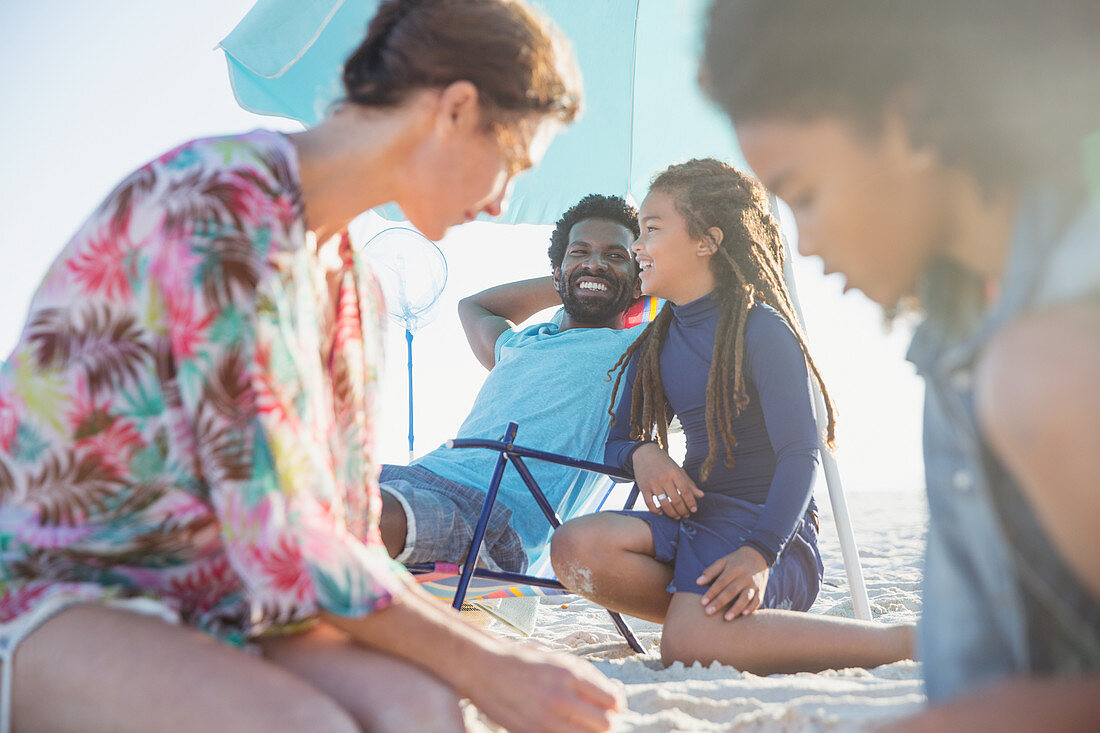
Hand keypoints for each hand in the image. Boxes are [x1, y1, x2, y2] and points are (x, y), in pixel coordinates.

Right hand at [471, 642, 623, 732]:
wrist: (484, 669)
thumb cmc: (522, 661)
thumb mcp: (558, 660)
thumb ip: (586, 678)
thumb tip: (611, 697)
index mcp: (570, 674)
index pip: (612, 700)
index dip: (615, 705)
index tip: (611, 706)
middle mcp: (560, 698)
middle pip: (605, 725)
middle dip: (604, 721)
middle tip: (596, 717)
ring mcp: (546, 720)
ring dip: (587, 731)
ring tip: (579, 723)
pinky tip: (562, 726)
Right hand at [631, 443, 703, 518]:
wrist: (645, 454)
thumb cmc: (665, 463)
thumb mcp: (678, 470)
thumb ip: (689, 483)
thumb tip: (701, 495)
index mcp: (675, 473)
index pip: (686, 491)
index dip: (691, 502)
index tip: (694, 510)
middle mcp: (664, 478)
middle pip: (676, 500)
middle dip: (683, 511)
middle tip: (686, 515)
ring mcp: (653, 483)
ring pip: (664, 504)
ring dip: (671, 513)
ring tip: (676, 516)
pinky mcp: (643, 488)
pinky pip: (649, 504)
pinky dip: (655, 511)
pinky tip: (661, 513)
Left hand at [697, 545, 768, 619]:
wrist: (759, 555)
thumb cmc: (736, 561)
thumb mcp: (724, 561)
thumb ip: (711, 571)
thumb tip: (698, 582)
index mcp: (733, 569)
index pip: (721, 582)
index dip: (711, 592)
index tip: (702, 603)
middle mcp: (744, 577)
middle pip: (731, 591)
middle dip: (720, 602)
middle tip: (708, 612)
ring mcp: (754, 584)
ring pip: (745, 597)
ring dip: (736, 608)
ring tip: (727, 618)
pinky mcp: (761, 590)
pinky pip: (757, 600)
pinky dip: (751, 608)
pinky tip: (744, 615)